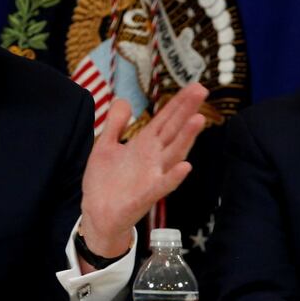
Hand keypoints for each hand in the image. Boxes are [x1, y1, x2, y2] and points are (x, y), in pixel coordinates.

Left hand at [78, 83, 207, 262]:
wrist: (97, 214)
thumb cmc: (105, 182)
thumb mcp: (105, 146)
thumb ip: (116, 124)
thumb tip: (123, 99)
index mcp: (144, 145)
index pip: (165, 119)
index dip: (178, 103)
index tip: (195, 86)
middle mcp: (153, 158)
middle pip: (173, 130)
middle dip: (186, 111)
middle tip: (202, 91)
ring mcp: (152, 176)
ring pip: (173, 154)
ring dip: (186, 138)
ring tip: (198, 119)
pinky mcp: (146, 195)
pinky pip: (163, 185)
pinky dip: (174, 177)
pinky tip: (185, 166)